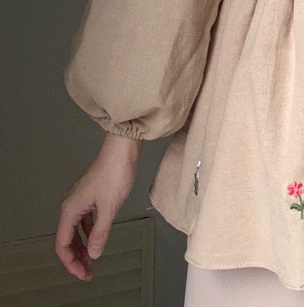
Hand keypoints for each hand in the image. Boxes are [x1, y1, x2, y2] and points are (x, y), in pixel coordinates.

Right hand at [56, 133, 142, 279]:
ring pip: (77, 228)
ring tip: (93, 259)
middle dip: (77, 257)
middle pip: (68, 238)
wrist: (123, 148)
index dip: (71, 262)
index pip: (63, 244)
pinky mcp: (90, 193)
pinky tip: (98, 237)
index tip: (83, 273)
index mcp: (70, 209)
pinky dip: (90, 230)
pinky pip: (85, 218)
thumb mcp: (109, 207)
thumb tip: (94, 253)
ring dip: (83, 245)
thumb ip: (101, 232)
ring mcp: (80, 197)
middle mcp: (71, 204)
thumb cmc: (115, 173)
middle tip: (88, 272)